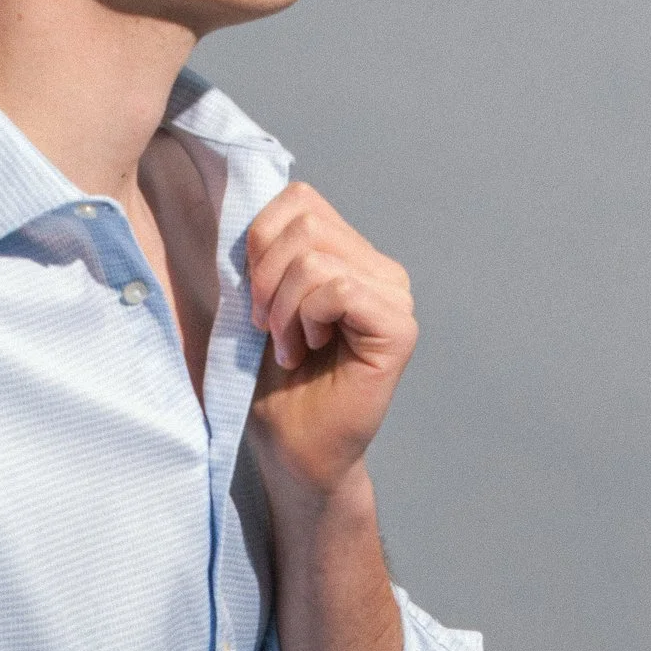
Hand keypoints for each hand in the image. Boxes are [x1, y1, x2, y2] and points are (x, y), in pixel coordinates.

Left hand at [243, 185, 416, 503]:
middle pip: (306, 221)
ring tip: (290, 347)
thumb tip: (252, 204)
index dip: (260, 241)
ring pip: (315, 256)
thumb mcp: (259, 301)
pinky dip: (306, 319)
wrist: (293, 450)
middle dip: (266, 276)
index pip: (301, 200)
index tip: (256, 300)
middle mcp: (382, 271)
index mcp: (352, 255)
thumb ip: (268, 250)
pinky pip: (338, 289)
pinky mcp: (398, 330)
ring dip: (283, 307)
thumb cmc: (274, 384)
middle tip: (270, 329)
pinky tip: (308, 351)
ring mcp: (395, 299)